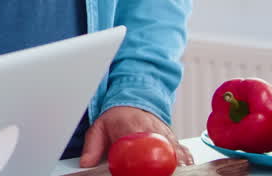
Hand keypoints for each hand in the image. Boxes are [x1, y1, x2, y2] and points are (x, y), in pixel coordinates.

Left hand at [78, 106, 193, 167]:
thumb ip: (92, 146)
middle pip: (163, 148)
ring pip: (177, 150)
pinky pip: (183, 150)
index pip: (140, 142)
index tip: (143, 167)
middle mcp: (151, 129)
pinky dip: (186, 159)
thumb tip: (86, 163)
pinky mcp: (173, 139)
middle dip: (164, 163)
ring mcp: (164, 134)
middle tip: (163, 171)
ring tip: (177, 172)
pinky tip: (186, 167)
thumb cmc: (116, 117)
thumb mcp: (99, 127)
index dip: (144, 156)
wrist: (132, 102)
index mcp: (131, 126)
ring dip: (177, 162)